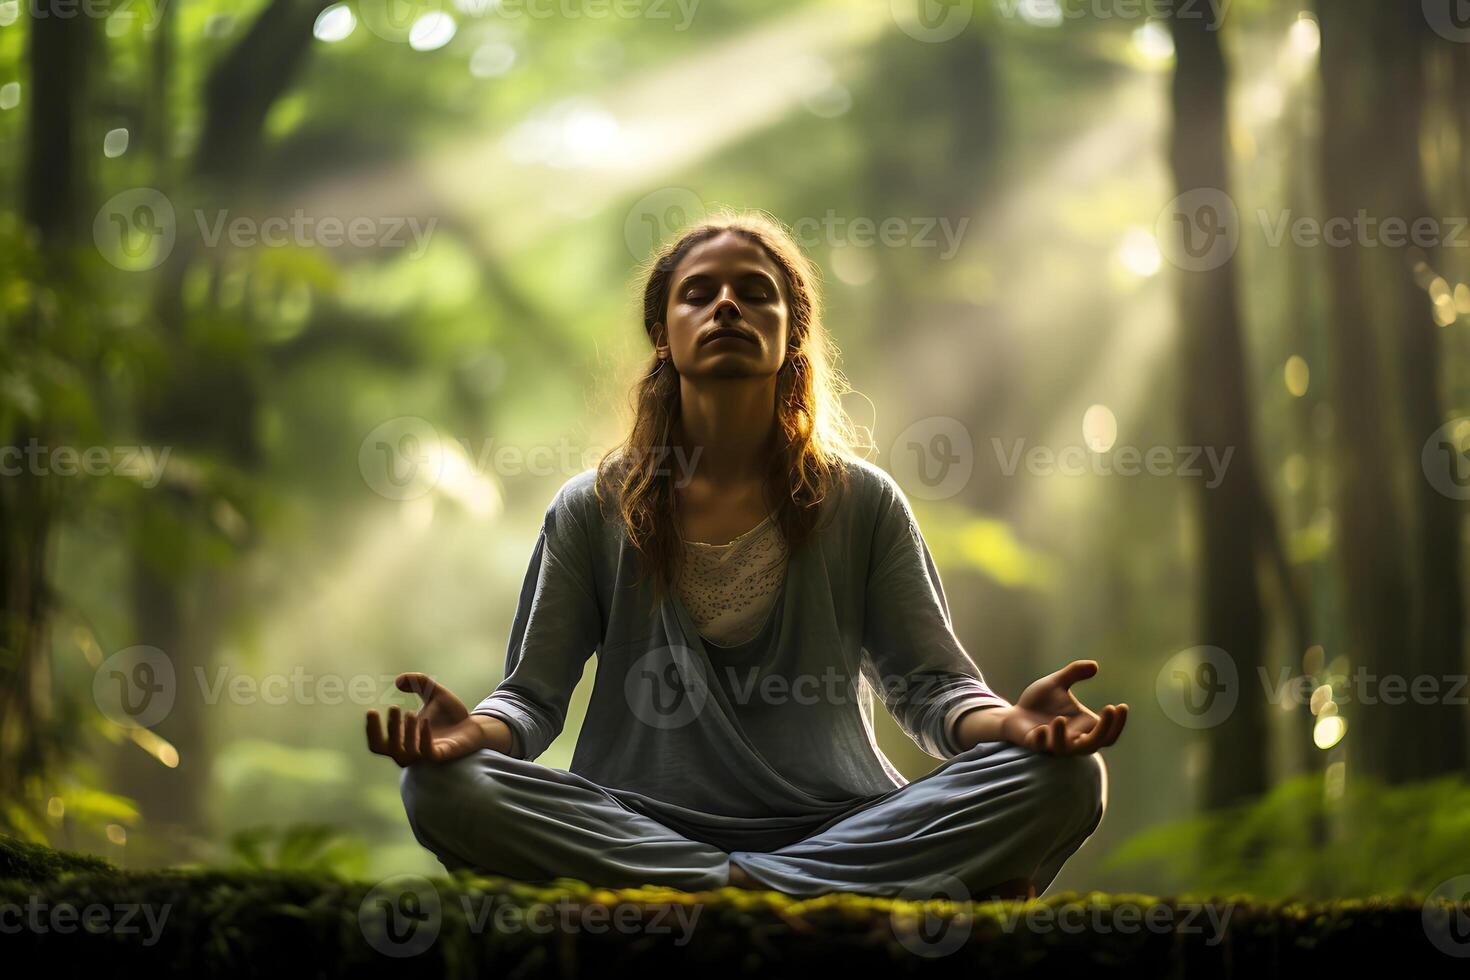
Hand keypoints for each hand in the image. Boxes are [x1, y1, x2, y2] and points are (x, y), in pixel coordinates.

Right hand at [365, 672, 484, 766]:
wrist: (474, 725)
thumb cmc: (450, 714)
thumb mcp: (433, 692)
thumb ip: (418, 682)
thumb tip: (398, 681)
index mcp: (402, 738)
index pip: (378, 742)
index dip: (371, 730)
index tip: (371, 710)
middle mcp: (410, 750)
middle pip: (386, 749)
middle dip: (386, 729)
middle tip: (394, 707)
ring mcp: (425, 755)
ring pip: (404, 754)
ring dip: (404, 733)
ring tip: (411, 713)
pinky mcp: (441, 756)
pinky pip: (427, 753)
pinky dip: (423, 738)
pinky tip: (424, 721)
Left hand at [1000, 660, 1126, 755]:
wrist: (1014, 713)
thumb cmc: (1040, 702)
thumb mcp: (1056, 683)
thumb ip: (1074, 673)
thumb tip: (1094, 666)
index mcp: (1083, 727)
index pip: (1108, 734)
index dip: (1118, 724)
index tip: (1121, 706)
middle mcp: (1072, 739)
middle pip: (1095, 744)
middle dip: (1105, 729)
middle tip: (1109, 709)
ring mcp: (1053, 743)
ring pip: (1066, 749)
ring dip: (1064, 736)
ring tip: (1059, 719)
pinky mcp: (1034, 743)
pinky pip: (1041, 747)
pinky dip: (1044, 739)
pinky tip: (1043, 728)